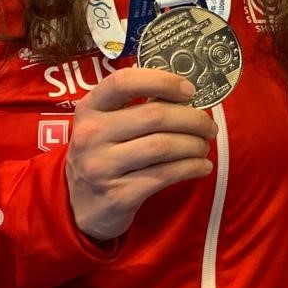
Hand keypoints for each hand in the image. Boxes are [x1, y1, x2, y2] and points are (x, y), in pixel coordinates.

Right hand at [65, 67, 217, 240]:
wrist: (79, 206)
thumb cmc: (103, 155)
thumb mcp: (105, 126)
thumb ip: (135, 107)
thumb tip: (187, 95)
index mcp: (89, 108)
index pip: (124, 81)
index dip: (162, 81)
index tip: (189, 90)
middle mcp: (91, 135)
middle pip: (155, 116)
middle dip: (193, 120)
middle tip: (209, 126)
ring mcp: (102, 167)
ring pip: (164, 146)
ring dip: (195, 145)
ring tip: (204, 146)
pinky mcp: (118, 195)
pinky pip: (166, 175)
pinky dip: (192, 168)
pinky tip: (202, 166)